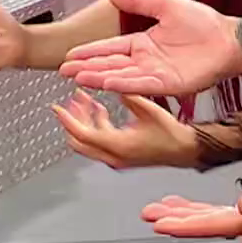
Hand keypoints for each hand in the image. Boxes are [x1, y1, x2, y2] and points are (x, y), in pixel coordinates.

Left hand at [51, 91, 199, 169]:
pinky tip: (100, 110)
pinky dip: (95, 126)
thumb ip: (128, 96)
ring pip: (88, 142)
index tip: (57, 108)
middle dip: (72, 120)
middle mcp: (113, 156)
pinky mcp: (121, 155)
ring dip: (84, 121)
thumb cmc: (171, 135)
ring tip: (84, 101)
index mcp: (117, 146)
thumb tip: (112, 84)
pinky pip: (99, 142)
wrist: (184, 149)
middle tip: (69, 102)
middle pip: (79, 141)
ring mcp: (116, 158)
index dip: (67, 119)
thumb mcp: (149, 109)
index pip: (82, 134)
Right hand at [58, 0, 241, 95]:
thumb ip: (140, 2)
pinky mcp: (169, 84)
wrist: (229, 39)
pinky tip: (108, 83)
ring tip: (78, 77)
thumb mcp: (166, 6)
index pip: (111, 48)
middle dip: (86, 68)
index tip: (70, 55)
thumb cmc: (203, 23)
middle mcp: (146, 61)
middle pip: (110, 65)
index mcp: (143, 43)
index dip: (90, 53)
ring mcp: (156, 74)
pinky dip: (125, 84)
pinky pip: (143, 84)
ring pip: (122, 77)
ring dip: (100, 78)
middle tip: (64, 71)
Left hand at [141, 168, 241, 238]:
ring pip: (212, 218)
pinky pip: (225, 210)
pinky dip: (204, 207)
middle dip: (176, 219)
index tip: (160, 223)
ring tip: (159, 209)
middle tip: (148, 215)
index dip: (186, 223)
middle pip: (207, 223)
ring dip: (185, 213)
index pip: (215, 223)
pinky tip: (193, 203)